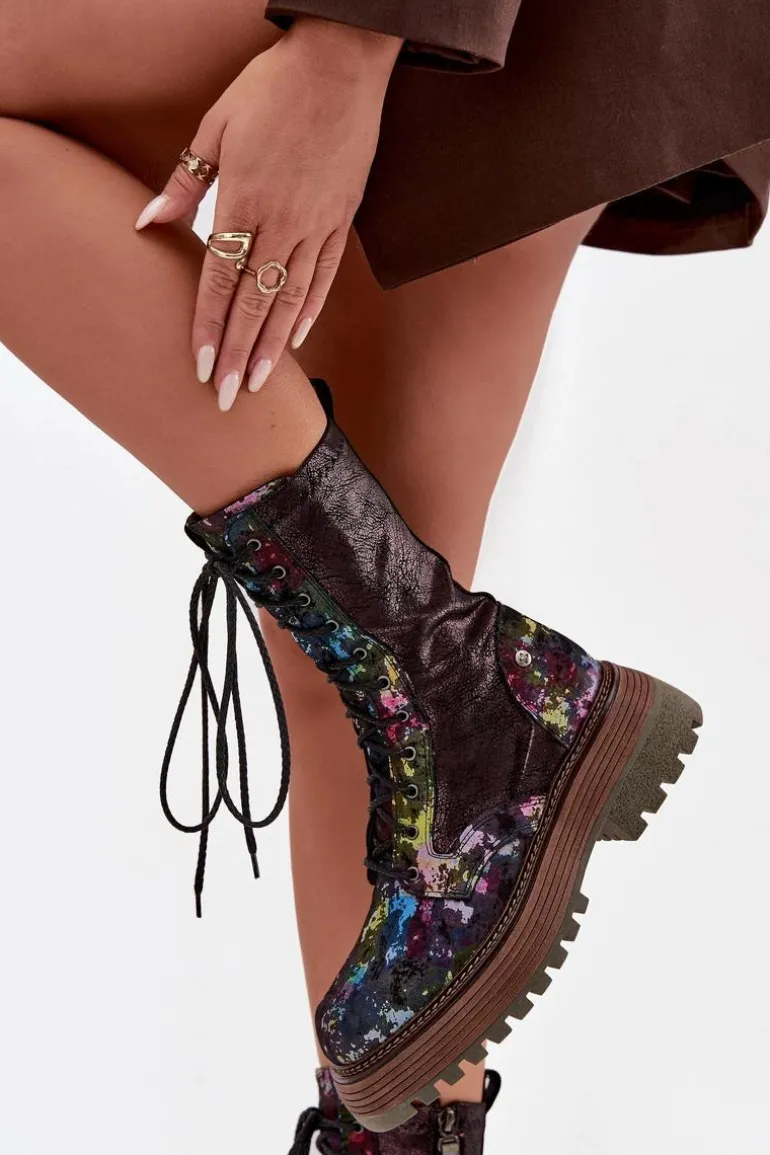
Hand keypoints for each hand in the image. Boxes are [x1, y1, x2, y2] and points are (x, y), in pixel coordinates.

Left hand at [135, 19, 400, 410]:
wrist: (341, 65)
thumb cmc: (272, 90)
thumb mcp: (216, 125)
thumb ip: (185, 182)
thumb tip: (149, 224)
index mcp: (245, 200)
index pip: (220, 280)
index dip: (208, 327)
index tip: (199, 367)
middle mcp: (283, 223)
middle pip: (255, 303)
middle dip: (238, 354)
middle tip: (227, 397)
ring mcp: (317, 225)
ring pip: (291, 300)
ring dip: (272, 346)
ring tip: (258, 383)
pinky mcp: (341, 221)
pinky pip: (324, 277)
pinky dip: (309, 311)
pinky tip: (295, 339)